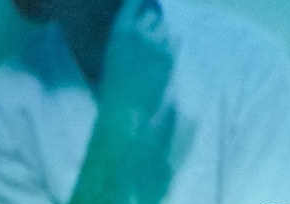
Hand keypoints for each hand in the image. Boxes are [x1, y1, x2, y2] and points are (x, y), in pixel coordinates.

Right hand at [96, 0, 175, 121]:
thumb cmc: (114, 84)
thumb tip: (138, 25)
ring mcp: (156, 44)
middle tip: (150, 36)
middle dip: (151, 23)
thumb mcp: (113, 52)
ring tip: (155, 49)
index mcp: (120, 30)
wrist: (127, 107)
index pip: (134, 2)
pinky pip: (175, 40)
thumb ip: (127, 35)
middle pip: (152, 15)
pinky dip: (172, 43)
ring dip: (162, 34)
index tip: (145, 3)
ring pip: (165, 28)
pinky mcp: (169, 57)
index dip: (141, 2)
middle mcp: (139, 32)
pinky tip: (164, 53)